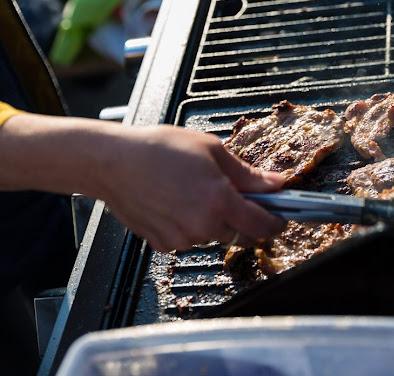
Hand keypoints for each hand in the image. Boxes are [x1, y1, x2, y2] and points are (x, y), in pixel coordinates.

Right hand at [0, 114, 285, 252]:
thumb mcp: (211, 150)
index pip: (263, 226)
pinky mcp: (163, 244)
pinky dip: (191, 226)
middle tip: (234, 196)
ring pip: (214, 237)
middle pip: (241, 235)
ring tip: (195, 192)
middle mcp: (203, 225)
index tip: (281, 219)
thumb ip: (247, 174)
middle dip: (245, 219)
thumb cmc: (158, 149)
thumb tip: (275, 183)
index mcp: (219, 201)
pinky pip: (189, 239)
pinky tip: (177, 203)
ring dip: (216, 221)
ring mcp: (182, 238)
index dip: (277, 224)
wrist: (112, 162)